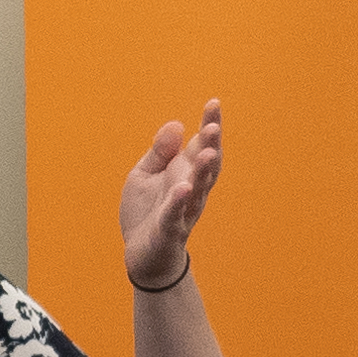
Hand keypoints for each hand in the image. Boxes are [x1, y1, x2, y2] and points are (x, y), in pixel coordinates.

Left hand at [121, 98, 224, 290]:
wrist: (143, 253)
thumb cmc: (147, 210)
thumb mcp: (147, 173)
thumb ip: (161, 151)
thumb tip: (177, 124)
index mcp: (185, 172)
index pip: (201, 145)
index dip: (209, 125)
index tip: (214, 103)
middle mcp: (191, 189)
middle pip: (206, 165)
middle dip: (211, 146)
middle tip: (213, 126)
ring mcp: (182, 210)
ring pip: (197, 188)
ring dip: (203, 171)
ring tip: (207, 152)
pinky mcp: (169, 229)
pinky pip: (175, 214)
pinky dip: (179, 201)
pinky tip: (183, 187)